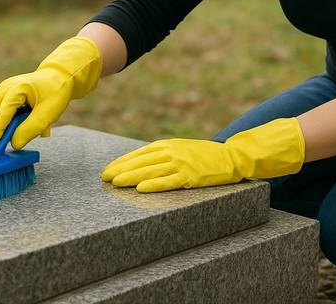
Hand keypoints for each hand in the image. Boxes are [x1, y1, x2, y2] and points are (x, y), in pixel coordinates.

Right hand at [0, 37, 101, 148]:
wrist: (60, 75)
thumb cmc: (55, 92)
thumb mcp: (48, 113)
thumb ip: (30, 129)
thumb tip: (14, 144)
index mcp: (17, 89)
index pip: (2, 115)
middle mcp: (6, 87)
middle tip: (2, 144)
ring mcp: (4, 88)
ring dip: (1, 124)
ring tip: (19, 129)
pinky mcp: (5, 93)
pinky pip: (0, 109)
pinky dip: (6, 119)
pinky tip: (23, 121)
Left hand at [100, 118, 304, 192]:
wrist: (231, 157)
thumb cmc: (203, 156)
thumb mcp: (180, 149)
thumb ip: (162, 154)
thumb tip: (139, 164)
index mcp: (167, 145)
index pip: (139, 154)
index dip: (122, 162)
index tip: (108, 170)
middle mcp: (171, 152)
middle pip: (141, 161)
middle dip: (121, 169)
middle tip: (104, 178)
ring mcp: (181, 164)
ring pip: (150, 171)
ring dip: (131, 177)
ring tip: (116, 183)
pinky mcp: (190, 177)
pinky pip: (169, 182)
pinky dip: (154, 185)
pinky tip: (141, 189)